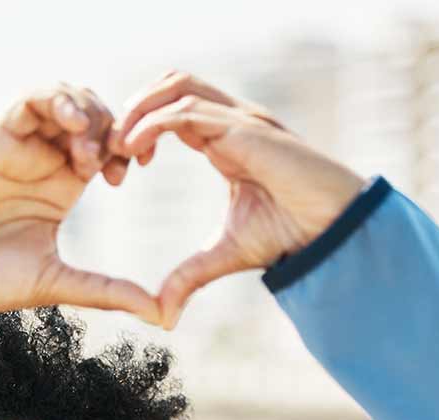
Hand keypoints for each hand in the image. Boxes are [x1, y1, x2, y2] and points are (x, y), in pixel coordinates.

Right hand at [0, 85, 159, 324]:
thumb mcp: (61, 284)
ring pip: (68, 100)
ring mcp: (22, 147)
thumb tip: (161, 315)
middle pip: (94, 116)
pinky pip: (32, 98)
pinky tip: (72, 123)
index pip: (107, 148)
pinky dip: (57, 99)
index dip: (126, 150)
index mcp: (62, 189)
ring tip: (88, 152)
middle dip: (114, 129)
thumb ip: (110, 293)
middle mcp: (45, 162)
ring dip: (89, 115)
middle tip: (115, 162)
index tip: (128, 173)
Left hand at [112, 73, 366, 327]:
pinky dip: (154, 123)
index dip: (140, 131)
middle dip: (134, 109)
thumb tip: (162, 316)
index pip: (173, 113)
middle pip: (172, 84)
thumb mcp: (224, 256)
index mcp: (226, 140)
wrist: (330, 231)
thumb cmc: (291, 236)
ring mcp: (240, 119)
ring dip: (139, 109)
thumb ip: (189, 277)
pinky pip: (187, 111)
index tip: (119, 166)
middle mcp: (233, 120)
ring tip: (116, 146)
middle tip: (108, 149)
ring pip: (177, 86)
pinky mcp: (244, 129)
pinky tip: (134, 150)